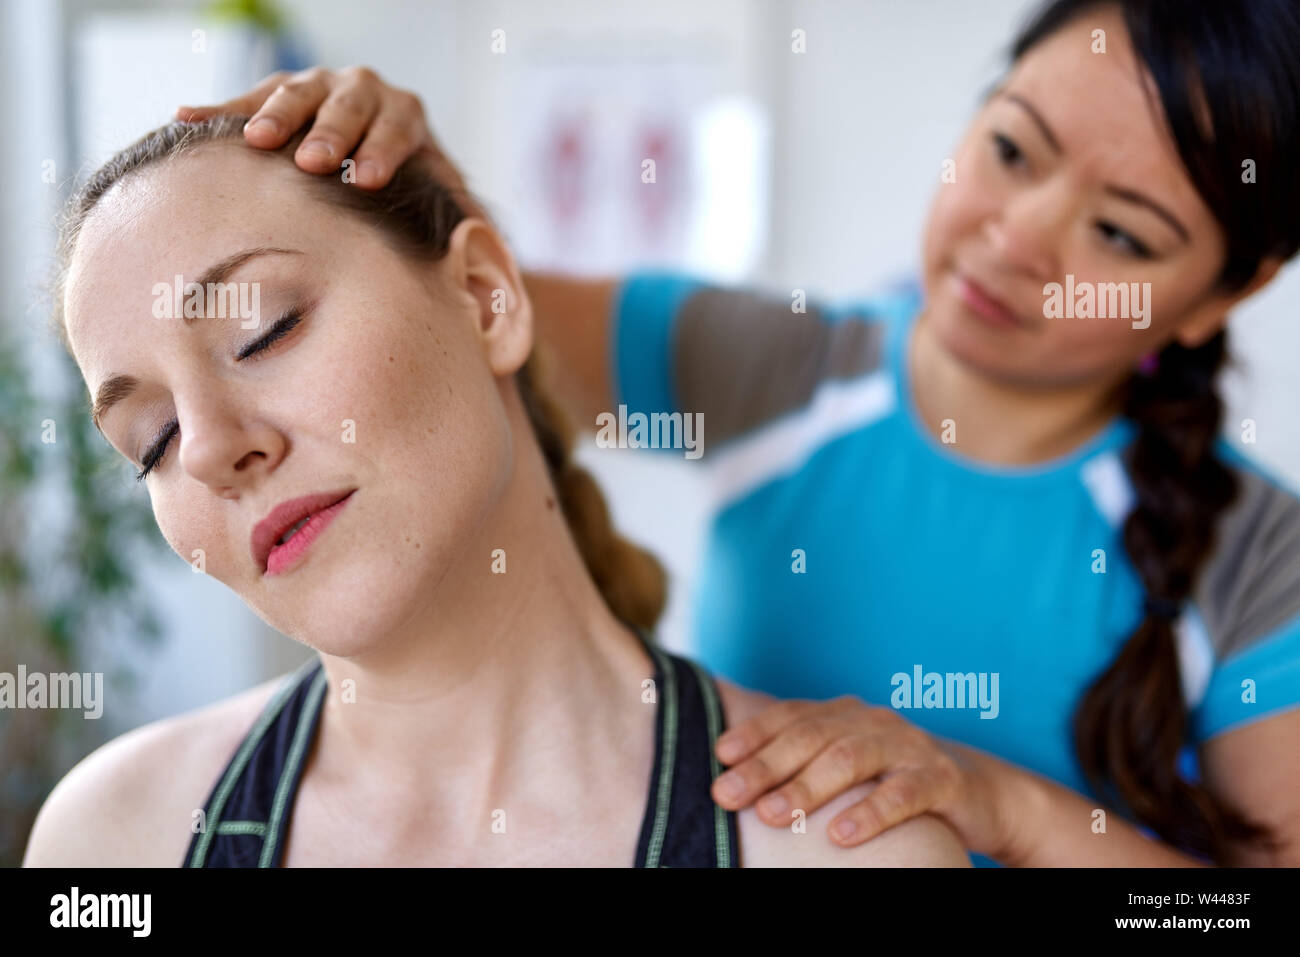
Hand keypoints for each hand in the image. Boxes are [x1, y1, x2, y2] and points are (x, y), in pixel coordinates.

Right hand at [175, 65, 465, 196]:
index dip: (382, 151)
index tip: (366, 179)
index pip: (397, 127)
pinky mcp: (277, 98)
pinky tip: (186, 121)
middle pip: (347, 105)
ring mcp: (318, 87)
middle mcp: (364, 91)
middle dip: (331, 132)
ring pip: (296, 93)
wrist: (380, 167)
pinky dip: (217, 112)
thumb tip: (481, 248)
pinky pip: (244, 101)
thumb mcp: (444, 205)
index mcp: (405, 115)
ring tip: (255, 142)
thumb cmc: (411, 196)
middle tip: (314, 161)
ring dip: (276, 117)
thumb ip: (462, 222)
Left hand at [711, 696, 1019, 858]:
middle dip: (766, 766)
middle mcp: (873, 721)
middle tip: (729, 793)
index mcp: (845, 714)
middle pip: (811, 736)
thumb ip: (803, 763)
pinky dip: (869, 813)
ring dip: (806, 788)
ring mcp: (907, 746)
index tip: (720, 756)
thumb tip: (734, 781)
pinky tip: (840, 836)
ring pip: (850, 759)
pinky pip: (902, 794)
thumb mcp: (848, 766)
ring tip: (773, 816)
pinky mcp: (941, 778)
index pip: (791, 715)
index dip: (754, 733)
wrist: (977, 792)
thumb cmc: (893, 780)